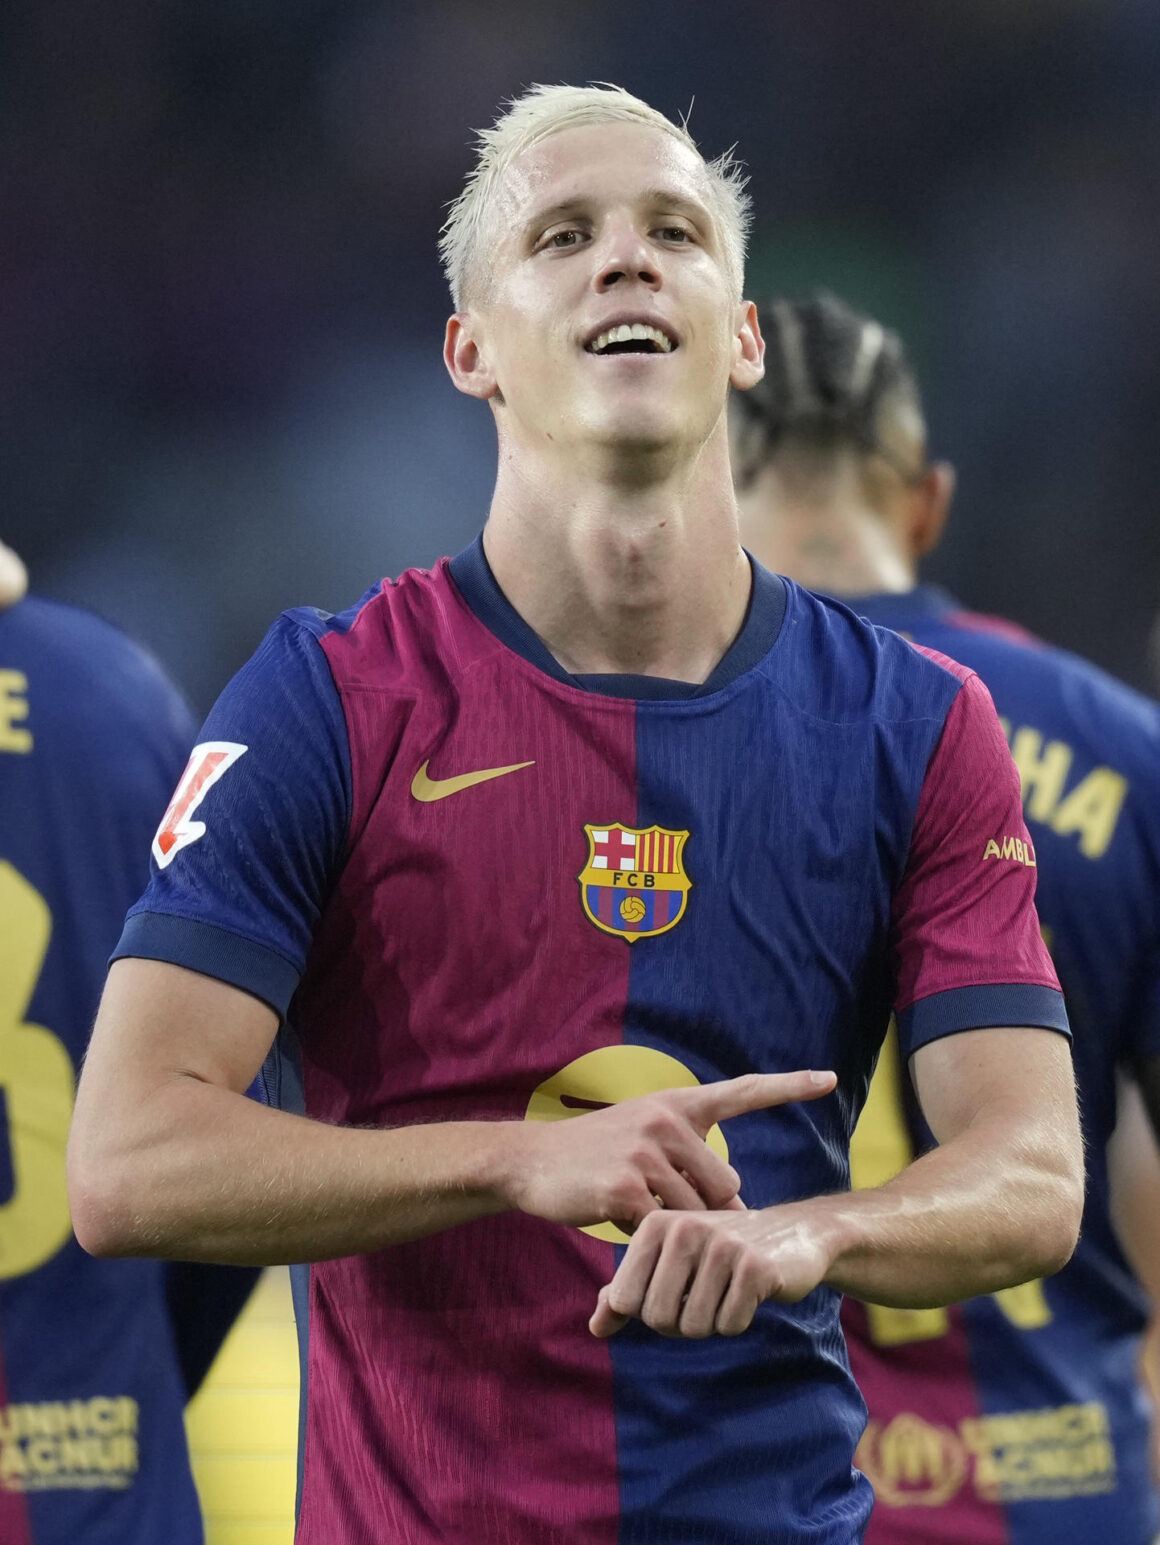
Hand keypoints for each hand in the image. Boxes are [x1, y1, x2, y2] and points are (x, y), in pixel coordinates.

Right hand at [507, 1069, 835, 1234]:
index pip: (742, 1092)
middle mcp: (665, 1121)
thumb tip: (739, 1203)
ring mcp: (645, 1153)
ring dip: (675, 1227)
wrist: (531, 1162)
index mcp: (676, 1104)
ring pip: (697, 1214)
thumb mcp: (645, 1137)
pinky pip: (663, 1231)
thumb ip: (691, 1160)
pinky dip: (646, 1237)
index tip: (830, 1079)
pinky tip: (615, 1216)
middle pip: (724, 1185)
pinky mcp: (625, 1189)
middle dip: (706, 1210)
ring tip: (632, 1205)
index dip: (789, 1087)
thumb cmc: (596, 1155)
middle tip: (663, 1205)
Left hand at [589, 1195, 836, 1339]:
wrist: (790, 1233)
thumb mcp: (667, 1264)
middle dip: (681, 1323)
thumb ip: (627, 1292)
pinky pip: (730, 1325)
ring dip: (712, 1322)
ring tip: (726, 1291)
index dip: (648, 1311)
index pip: (625, 1300)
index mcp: (655, 1224)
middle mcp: (685, 1227)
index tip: (672, 1292)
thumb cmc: (716, 1252)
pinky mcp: (757, 1266)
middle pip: (658, 1318)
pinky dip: (738, 1320)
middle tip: (704, 1296)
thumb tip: (596, 1328)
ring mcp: (722, 1245)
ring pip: (695, 1326)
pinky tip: (749, 1292)